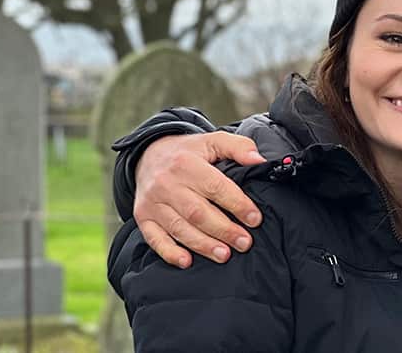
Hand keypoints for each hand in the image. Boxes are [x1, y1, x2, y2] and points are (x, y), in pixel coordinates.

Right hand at [133, 131, 266, 266]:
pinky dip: (170, 252)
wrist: (149, 155)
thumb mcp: (212, 141)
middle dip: (224, 230)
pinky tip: (187, 261)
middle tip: (245, 243)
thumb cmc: (188, 153)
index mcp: (186, 163)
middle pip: (197, 212)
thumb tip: (259, 160)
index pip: (215, 186)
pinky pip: (154, 238)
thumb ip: (238, 147)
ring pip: (179, 228)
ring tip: (225, 255)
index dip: (237, 204)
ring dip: (203, 245)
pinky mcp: (143, 216)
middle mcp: (166, 183)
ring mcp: (152, 202)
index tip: (255, 219)